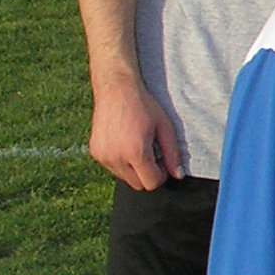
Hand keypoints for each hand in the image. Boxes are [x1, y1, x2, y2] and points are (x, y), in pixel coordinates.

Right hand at [88, 73, 182, 190]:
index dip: (162, 175)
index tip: (164, 161)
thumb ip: (172, 154)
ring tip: (139, 146)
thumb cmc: (144, 107)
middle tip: (153, 153)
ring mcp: (103, 156)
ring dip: (134, 169)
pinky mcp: (95, 153)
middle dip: (148, 174)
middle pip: (138, 185)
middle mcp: (116, 158)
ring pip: (124, 178)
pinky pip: (113, 168)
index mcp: (135, 152)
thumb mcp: (165, 128)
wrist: (116, 90)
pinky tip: (126, 143)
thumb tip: (178, 175)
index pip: (151, 184)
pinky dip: (121, 162)